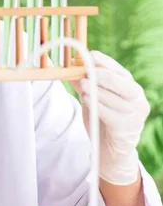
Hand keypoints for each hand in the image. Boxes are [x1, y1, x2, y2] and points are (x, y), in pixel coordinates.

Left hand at [70, 51, 149, 184]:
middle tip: (86, 70)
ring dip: (96, 90)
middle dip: (102, 75)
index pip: (119, 71)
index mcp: (131, 88)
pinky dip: (98, 106)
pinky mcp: (126, 129)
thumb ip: (84, 83)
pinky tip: (87, 100)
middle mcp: (137, 99)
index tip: (90, 54)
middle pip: (120, 82)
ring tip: (83, 85)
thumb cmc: (102, 120)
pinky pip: (111, 114)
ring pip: (114, 98)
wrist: (109, 150)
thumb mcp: (92, 99)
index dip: (105, 62)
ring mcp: (134, 115)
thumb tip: (69, 66)